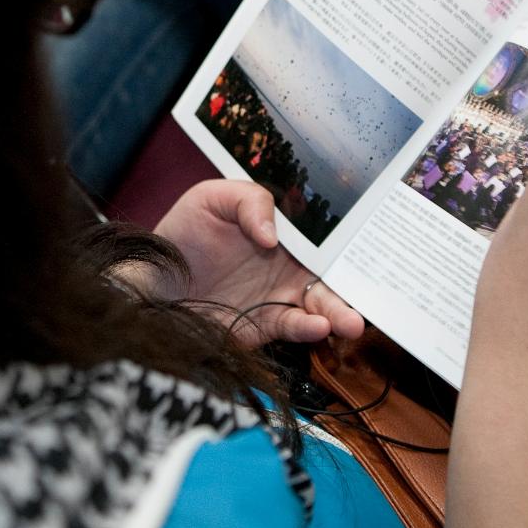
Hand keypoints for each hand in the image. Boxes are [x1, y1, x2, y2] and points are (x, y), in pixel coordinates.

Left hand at [151, 179, 364, 347]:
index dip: (351, 237)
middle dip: (357, 281)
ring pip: (323, 303)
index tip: (372, 244)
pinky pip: (296, 326)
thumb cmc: (183, 234)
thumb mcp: (210, 198)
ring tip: (353, 322)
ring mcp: (282, 293)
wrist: (154, 282)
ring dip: (341, 311)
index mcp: (285, 229)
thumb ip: (248, 201)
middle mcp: (291, 262)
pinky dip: (309, 328)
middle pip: (333, 269)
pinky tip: (318, 326)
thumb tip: (272, 235)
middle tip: (373, 291)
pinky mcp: (269, 322)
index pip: (325, 232)